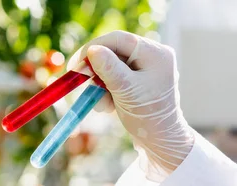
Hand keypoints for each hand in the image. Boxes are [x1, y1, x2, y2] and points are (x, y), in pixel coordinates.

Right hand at [67, 31, 193, 181]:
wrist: (160, 141)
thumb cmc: (148, 117)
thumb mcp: (126, 91)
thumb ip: (109, 69)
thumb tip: (93, 49)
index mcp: (156, 54)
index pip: (119, 39)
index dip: (94, 47)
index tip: (76, 64)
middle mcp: (154, 56)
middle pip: (115, 51)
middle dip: (97, 70)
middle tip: (81, 82)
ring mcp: (147, 67)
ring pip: (113, 65)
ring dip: (101, 84)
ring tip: (103, 105)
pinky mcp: (140, 79)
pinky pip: (117, 76)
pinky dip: (108, 89)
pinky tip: (109, 106)